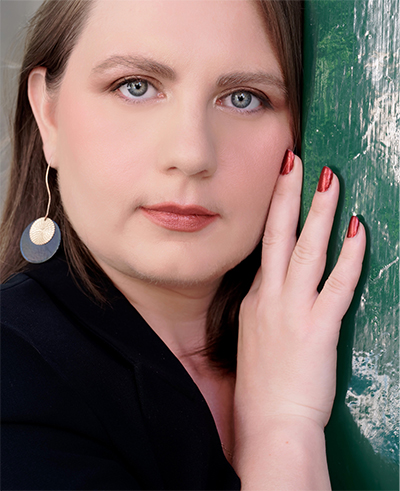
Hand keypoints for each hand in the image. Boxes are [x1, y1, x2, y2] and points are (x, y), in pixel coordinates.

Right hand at [234, 152, 365, 447]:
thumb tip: (274, 290)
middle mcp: (269, 297)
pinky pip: (337, 284)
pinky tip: (357, 230)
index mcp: (254, 299)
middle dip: (287, 195)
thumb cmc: (261, 387)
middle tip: (295, 161)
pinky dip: (349, 256)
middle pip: (278, 236)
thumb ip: (264, 309)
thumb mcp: (253, 339)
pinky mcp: (318, 328)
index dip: (273, 213)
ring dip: (319, 213)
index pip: (266, 247)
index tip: (281, 186)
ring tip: (329, 180)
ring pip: (305, 250)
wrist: (269, 423)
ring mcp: (292, 310)